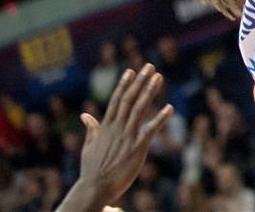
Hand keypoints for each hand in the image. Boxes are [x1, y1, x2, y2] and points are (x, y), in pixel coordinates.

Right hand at [75, 64, 172, 207]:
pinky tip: (170, 108)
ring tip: (158, 77)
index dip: (124, 84)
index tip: (130, 70)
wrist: (95, 188)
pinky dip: (161, 118)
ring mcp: (127, 137)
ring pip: (140, 109)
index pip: (116, 100)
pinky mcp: (137, 147)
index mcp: (106, 126)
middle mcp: (117, 127)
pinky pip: (151, 130)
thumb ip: (91, 128)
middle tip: (149, 66)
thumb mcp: (88, 146)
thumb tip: (85, 115)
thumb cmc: (91, 169)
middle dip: (140, 81)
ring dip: (150, 92)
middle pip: (129, 99)